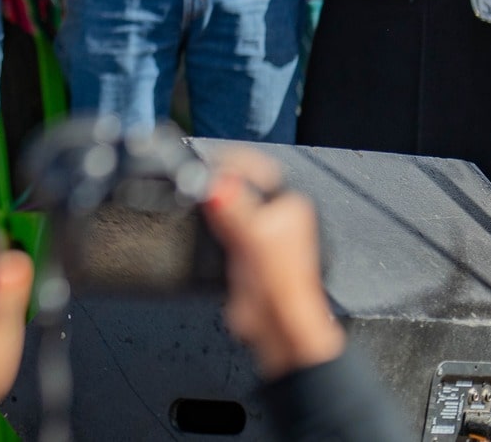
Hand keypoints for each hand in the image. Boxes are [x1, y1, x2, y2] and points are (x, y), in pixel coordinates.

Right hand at [201, 147, 344, 379]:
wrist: (277, 328)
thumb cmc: (283, 288)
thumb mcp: (253, 237)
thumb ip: (231, 206)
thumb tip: (213, 183)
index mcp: (292, 205)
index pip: (256, 166)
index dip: (229, 163)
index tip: (204, 166)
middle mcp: (279, 216)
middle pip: (239, 184)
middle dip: (217, 184)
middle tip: (198, 186)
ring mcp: (260, 234)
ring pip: (227, 205)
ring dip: (211, 205)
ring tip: (200, 206)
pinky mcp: (243, 251)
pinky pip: (219, 226)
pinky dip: (209, 225)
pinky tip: (205, 230)